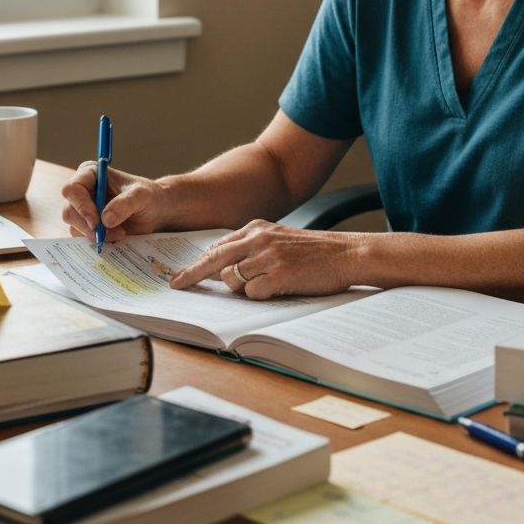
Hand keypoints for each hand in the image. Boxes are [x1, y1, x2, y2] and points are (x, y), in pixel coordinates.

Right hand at [60, 162, 168, 243]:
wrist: (155, 211)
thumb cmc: (148, 196)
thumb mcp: (141, 196)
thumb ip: (125, 204)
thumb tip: (105, 220)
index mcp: (90, 173)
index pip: (72, 189)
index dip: (81, 206)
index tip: (97, 222)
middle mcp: (82, 190)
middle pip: (69, 211)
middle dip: (89, 226)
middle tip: (112, 233)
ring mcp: (82, 209)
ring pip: (75, 227)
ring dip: (97, 235)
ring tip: (121, 233)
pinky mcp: (87, 225)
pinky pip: (83, 237)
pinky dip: (98, 240)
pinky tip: (116, 237)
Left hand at [168, 220, 362, 298]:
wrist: (347, 253)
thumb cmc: (315, 250)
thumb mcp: (279, 238)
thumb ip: (253, 246)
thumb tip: (225, 267)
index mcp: (257, 227)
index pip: (216, 247)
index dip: (196, 263)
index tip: (179, 276)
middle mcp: (258, 239)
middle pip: (213, 260)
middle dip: (191, 275)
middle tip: (176, 286)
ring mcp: (267, 256)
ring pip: (232, 280)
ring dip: (241, 289)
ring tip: (267, 284)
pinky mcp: (278, 274)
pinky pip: (252, 293)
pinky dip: (260, 296)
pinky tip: (279, 289)